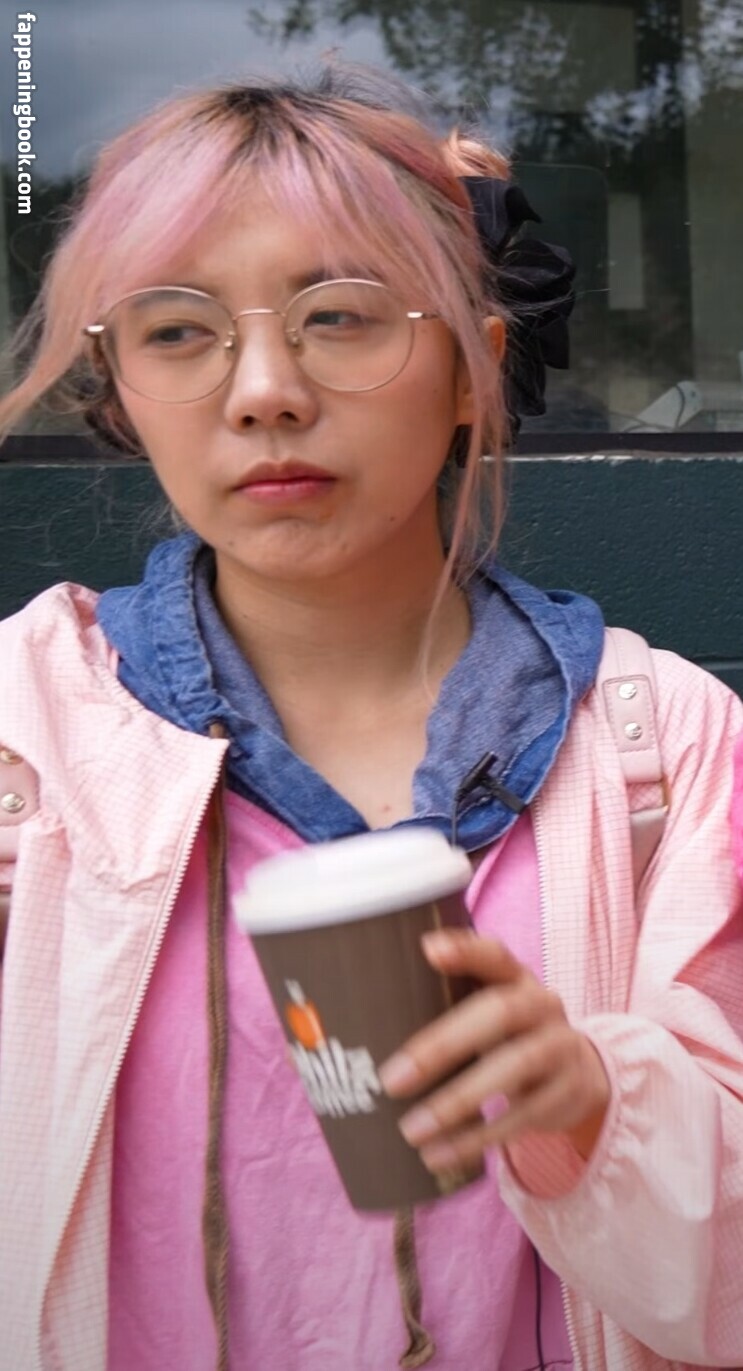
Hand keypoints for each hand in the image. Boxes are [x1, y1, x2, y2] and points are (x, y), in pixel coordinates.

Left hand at [378, 929, 609, 1173]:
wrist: (579, 1074)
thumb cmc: (506, 1036)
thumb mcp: (486, 1011)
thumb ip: (441, 1007)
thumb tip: (349, 1027)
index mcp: (515, 978)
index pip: (494, 955)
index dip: (465, 951)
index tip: (427, 949)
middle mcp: (542, 1005)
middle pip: (499, 1014)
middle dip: (442, 1045)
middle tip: (391, 1080)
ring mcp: (560, 1048)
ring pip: (514, 1069)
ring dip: (458, 1103)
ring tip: (411, 1131)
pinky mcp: (565, 1094)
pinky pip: (521, 1118)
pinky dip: (476, 1139)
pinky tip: (438, 1155)